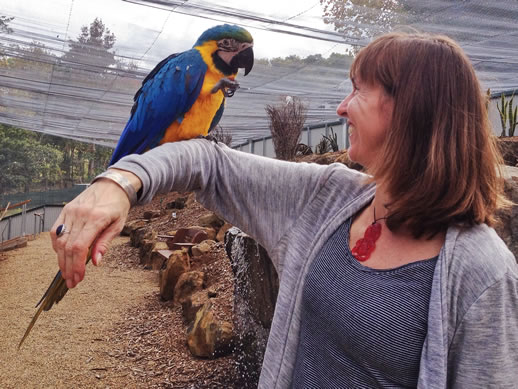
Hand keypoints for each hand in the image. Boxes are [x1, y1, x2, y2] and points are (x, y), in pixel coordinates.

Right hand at [50, 169, 141, 288]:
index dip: (77, 265)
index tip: (78, 278)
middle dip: (68, 267)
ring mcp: (70, 211)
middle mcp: (80, 215)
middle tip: (71, 281)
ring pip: (59, 240)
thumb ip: (105, 243)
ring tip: (67, 273)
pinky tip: (62, 255)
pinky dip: (57, 245)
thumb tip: (95, 262)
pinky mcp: (65, 210)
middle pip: (67, 246)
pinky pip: (55, 231)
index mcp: (96, 218)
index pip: (79, 247)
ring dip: (61, 260)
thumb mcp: (118, 225)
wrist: (112, 185)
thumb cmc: (118, 205)